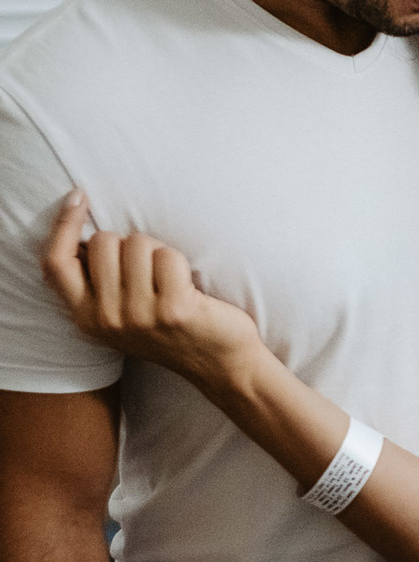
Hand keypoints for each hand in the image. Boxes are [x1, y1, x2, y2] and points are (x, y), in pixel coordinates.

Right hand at [42, 192, 261, 388]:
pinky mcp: (173, 309)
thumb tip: (83, 228)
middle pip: (103, 242)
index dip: (63, 224)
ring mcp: (139, 316)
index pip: (56, 263)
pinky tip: (189, 289)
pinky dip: (181, 263)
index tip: (78, 196)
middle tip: (151, 272)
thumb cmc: (170, 328)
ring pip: (137, 243)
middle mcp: (107, 319)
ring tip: (170, 282)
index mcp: (86, 318)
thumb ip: (98, 282)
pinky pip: (168, 256)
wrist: (219, 365)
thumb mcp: (121, 314)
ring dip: (158, 252)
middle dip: (129, 243)